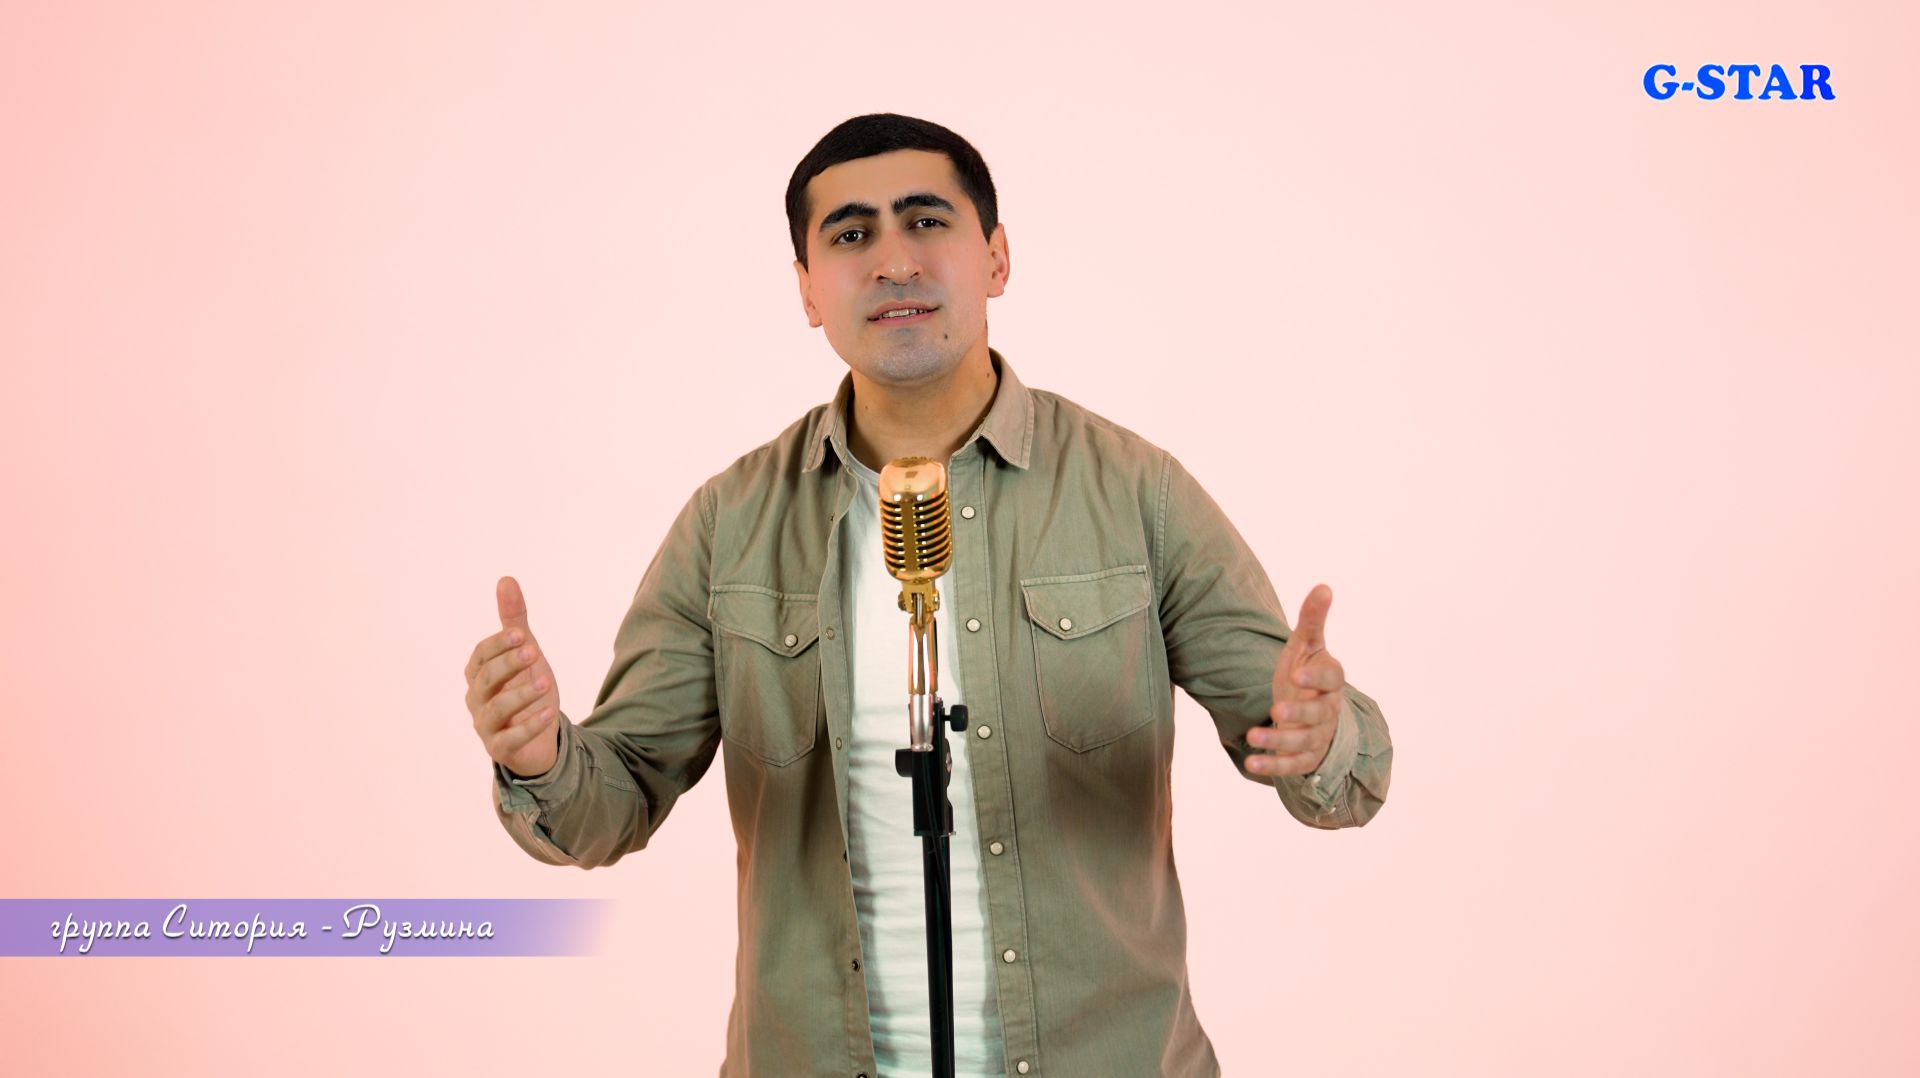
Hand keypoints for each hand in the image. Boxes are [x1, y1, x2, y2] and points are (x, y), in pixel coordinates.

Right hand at [464, 575, 561, 778]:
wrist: (539, 737)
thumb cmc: (525, 688)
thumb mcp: (525, 653)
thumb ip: (514, 621)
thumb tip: (506, 579)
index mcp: (479, 674)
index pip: (481, 655)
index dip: (499, 645)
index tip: (523, 634)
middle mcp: (477, 699)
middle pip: (487, 678)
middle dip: (510, 664)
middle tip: (534, 651)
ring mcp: (486, 726)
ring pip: (496, 709)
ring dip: (520, 695)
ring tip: (546, 682)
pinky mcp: (500, 749)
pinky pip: (510, 740)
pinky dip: (529, 727)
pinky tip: (549, 714)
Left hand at [1246, 583, 1345, 776]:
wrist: (1311, 712)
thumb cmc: (1305, 673)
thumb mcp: (1306, 646)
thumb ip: (1312, 620)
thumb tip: (1324, 586)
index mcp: (1330, 680)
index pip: (1331, 678)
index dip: (1315, 677)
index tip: (1295, 674)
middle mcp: (1328, 709)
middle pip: (1318, 714)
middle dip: (1299, 714)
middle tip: (1276, 710)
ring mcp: (1318, 735)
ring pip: (1304, 742)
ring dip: (1279, 741)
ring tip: (1253, 735)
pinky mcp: (1305, 757)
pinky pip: (1292, 765)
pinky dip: (1273, 766)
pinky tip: (1252, 763)